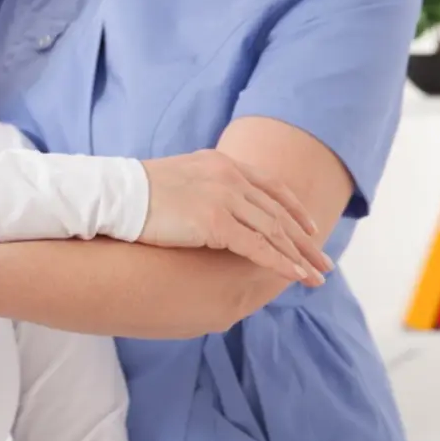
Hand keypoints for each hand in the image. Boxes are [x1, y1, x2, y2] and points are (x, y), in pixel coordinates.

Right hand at [139, 149, 332, 285]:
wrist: (115, 195)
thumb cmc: (137, 193)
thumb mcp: (179, 179)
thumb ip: (204, 187)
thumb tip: (209, 205)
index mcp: (222, 163)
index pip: (270, 187)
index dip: (294, 210)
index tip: (310, 228)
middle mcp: (229, 177)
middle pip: (279, 212)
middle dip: (304, 240)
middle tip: (324, 261)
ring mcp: (224, 198)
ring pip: (274, 231)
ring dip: (299, 256)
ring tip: (316, 277)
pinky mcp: (215, 222)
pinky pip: (258, 248)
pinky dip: (281, 264)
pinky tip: (295, 276)